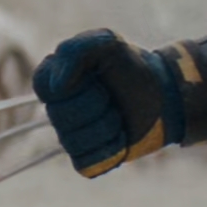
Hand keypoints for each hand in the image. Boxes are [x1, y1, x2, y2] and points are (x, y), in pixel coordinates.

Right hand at [35, 30, 174, 176]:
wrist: (162, 95)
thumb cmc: (132, 67)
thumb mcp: (108, 43)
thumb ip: (76, 50)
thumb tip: (57, 86)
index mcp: (55, 78)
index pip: (43, 88)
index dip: (72, 85)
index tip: (95, 76)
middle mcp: (58, 108)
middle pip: (60, 117)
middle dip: (97, 105)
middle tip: (112, 96)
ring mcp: (71, 135)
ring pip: (73, 142)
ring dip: (106, 126)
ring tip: (119, 115)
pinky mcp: (86, 158)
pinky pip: (85, 163)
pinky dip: (110, 149)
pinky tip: (120, 136)